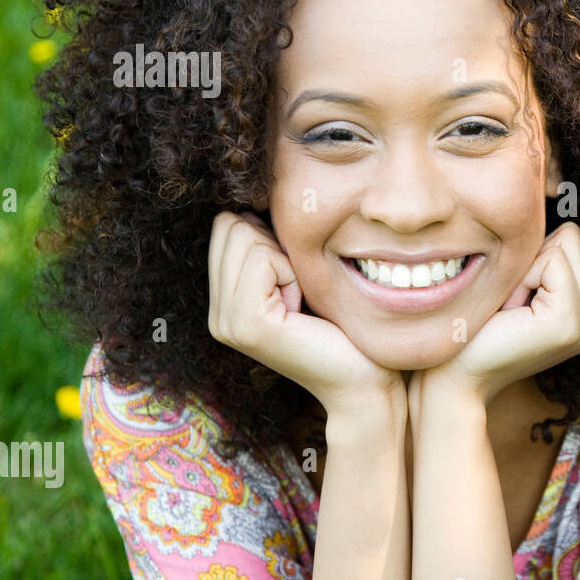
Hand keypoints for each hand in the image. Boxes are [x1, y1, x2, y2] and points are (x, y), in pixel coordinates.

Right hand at [207, 211, 405, 408]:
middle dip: (274, 245)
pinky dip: (293, 273)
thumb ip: (271, 247)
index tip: (296, 279)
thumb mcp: (301, 278)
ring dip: (286, 260)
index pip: (226, 225)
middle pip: (230, 224)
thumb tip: (257, 196)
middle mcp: (216, 314)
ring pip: (244, 235)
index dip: (270, 236)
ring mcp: (225, 322)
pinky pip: (263, 258)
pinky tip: (303, 309)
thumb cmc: (345, 328)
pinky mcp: (246, 324)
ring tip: (301, 302)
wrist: (364, 383)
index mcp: (224, 302)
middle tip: (299, 290)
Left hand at [413, 222, 579, 407]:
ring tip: (512, 306)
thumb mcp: (524, 288)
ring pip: (567, 244)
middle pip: (577, 239)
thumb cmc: (478, 329)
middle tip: (513, 301)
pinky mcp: (569, 322)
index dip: (540, 256)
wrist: (457, 376)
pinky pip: (552, 260)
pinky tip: (510, 309)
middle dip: (536, 259)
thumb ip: (554, 260)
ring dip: (528, 268)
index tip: (518, 296)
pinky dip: (522, 276)